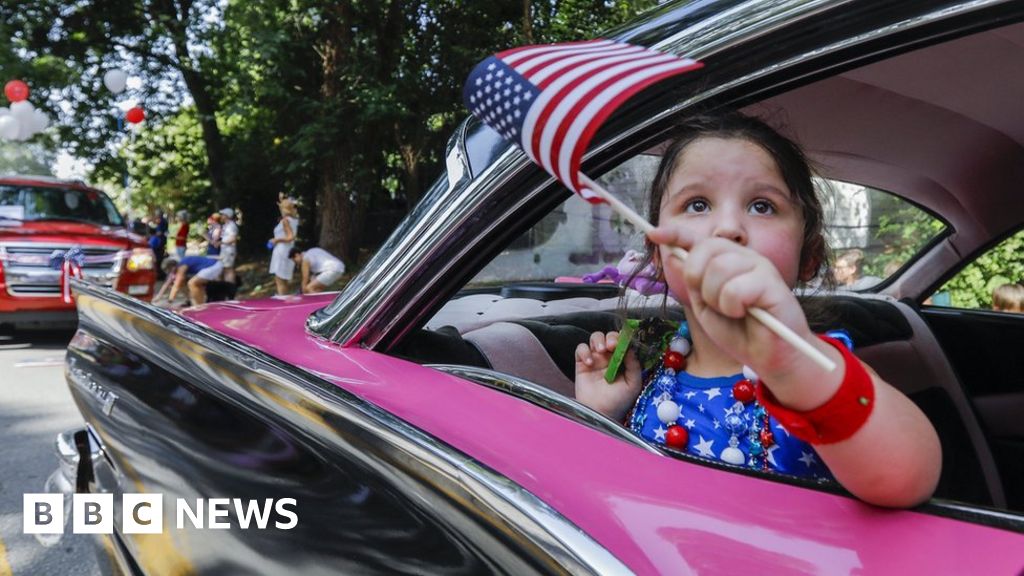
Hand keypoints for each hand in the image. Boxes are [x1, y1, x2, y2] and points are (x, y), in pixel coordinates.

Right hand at [575, 331, 642, 421]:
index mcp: (623, 360)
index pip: (623, 342)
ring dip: (598, 340)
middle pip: (609, 336)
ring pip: (595, 338)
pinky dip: (584, 351)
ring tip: (600, 351)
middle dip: (611, 337)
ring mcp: (595, 359)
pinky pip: (580, 349)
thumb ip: (634, 366)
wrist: (601, 413)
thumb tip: (630, 348)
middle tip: (612, 345)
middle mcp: (609, 357)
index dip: (623, 338)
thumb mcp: (633, 384)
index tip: (623, 342)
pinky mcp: (581, 363)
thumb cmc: (618, 402)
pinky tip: (589, 362)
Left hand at [649, 226, 813, 377]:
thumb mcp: (706, 307)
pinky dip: (732, 307)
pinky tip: (745, 313)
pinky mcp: (771, 281)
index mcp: (727, 261)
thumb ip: (693, 282)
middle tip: (713, 303)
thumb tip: (674, 256)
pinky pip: (733, 289)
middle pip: (704, 250)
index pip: (699, 240)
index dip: (677, 235)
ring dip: (716, 299)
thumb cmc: (740, 332)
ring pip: (717, 269)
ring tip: (732, 311)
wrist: (769, 356)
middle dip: (697, 280)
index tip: (654, 234)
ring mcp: (759, 266)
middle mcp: (744, 257)